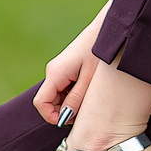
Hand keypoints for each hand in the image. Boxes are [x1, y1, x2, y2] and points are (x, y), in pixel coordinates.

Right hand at [32, 2, 108, 123]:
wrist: (109, 30)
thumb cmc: (101, 53)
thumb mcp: (89, 79)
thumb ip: (76, 99)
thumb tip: (64, 118)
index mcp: (56, 73)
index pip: (41, 103)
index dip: (52, 116)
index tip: (70, 120)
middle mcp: (53, 71)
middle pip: (49, 101)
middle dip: (63, 110)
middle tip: (85, 109)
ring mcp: (58, 69)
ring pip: (57, 96)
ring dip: (70, 102)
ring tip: (89, 96)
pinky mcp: (65, 68)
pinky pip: (64, 88)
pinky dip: (73, 93)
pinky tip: (88, 88)